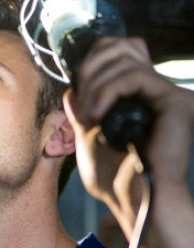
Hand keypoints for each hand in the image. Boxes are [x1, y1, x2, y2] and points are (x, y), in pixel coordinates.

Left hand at [63, 37, 193, 247]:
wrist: (134, 201)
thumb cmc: (113, 178)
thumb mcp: (87, 137)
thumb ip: (82, 110)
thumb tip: (72, 88)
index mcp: (138, 96)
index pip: (117, 52)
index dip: (90, 61)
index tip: (76, 92)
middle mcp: (156, 90)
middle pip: (119, 46)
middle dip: (89, 70)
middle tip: (80, 105)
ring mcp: (168, 94)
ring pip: (124, 60)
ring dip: (94, 85)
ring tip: (86, 117)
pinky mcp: (174, 101)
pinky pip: (133, 78)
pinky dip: (106, 92)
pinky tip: (95, 115)